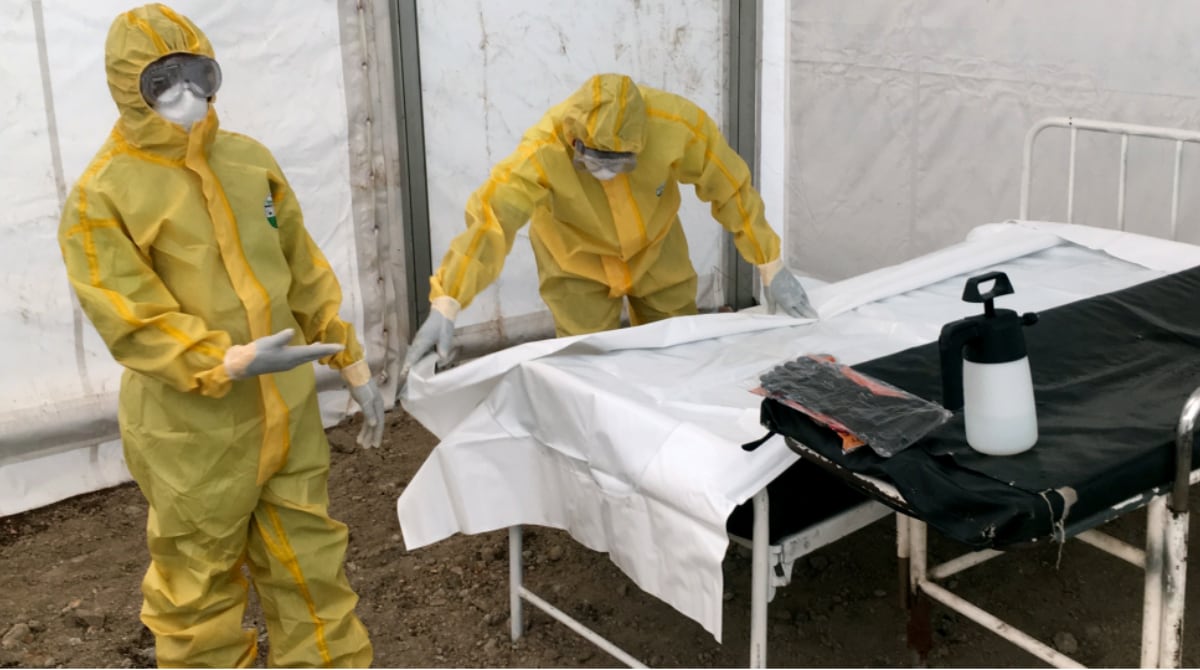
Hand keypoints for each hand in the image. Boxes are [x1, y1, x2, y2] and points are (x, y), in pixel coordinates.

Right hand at [225, 328, 342, 378]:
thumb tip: (291, 332)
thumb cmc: (256, 353)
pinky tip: (307, 350)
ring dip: (316, 353)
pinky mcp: (282, 362)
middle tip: (338, 347)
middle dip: (325, 351)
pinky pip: (300, 357)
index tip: (341, 347)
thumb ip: (281, 338)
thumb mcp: (269, 343)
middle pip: (313, 356)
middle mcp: (293, 362)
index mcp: (292, 356)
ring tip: (324, 347)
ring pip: (306, 357)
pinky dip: (307, 353)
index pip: (314, 352)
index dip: (328, 349)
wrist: (244, 365)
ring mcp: (287, 363)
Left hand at [347, 379, 384, 447]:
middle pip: (375, 424)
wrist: (353, 371)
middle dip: (371, 436)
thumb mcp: (365, 399)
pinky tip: (360, 431)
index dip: (377, 435)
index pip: (379, 423)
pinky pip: (366, 417)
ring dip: (366, 432)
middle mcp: (377, 406)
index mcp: (379, 405)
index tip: (375, 446)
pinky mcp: (364, 402)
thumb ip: (369, 412)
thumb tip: (374, 425)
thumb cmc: (359, 385)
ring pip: (370, 422)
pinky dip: (363, 425)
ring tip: (360, 442)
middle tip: (366, 447)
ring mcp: (371, 404)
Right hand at [400, 298, 458, 379]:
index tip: (404, 374)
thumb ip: (444, 348)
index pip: (414, 356)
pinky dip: (413, 356)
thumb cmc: (443, 325)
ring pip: (411, 353)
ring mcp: (418, 339)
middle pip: (410, 356)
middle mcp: (418, 341)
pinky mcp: (420, 338)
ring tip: (407, 372)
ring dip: (409, 361)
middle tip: (403, 378)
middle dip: (406, 366)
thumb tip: (441, 359)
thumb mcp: (446, 337)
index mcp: (423, 341)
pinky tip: (415, 362)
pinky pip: (414, 350)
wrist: (441, 312)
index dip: (409, 366)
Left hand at [765, 269, 817, 318]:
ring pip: (805, 303)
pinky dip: (807, 300)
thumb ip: (772, 307)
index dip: (800, 321)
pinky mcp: (798, 286)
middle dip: (810, 316)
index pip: (795, 315)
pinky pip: (804, 295)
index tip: (804, 324)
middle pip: (804, 310)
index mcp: (787, 303)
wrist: (774, 270)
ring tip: (815, 314)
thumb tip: (771, 314)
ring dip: (810, 308)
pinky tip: (808, 302)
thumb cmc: (770, 283)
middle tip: (817, 319)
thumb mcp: (769, 297)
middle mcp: (794, 299)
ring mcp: (797, 292)